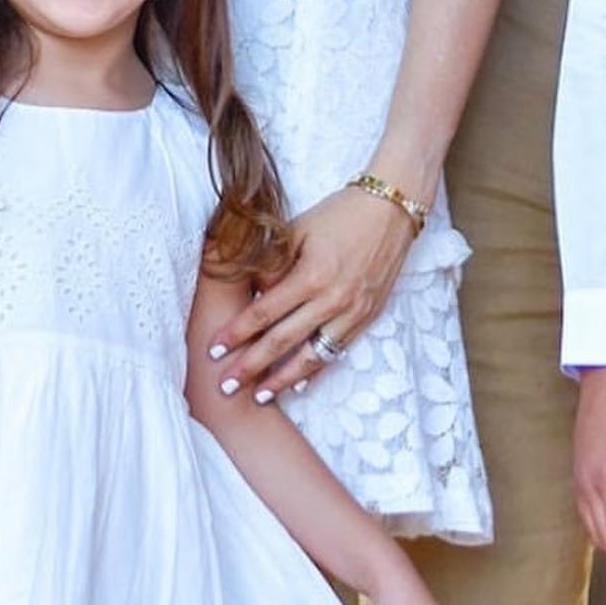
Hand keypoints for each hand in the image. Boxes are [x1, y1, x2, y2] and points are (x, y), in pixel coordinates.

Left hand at [209, 185, 416, 398]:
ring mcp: (352, 311)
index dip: (237, 333)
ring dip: (283, 378)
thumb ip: (273, 262)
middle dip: (251, 366)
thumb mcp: (299, 229)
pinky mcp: (367, 317)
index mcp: (310, 274)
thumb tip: (249, 292)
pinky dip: (316, 368)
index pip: (264, 312)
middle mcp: (331, 299)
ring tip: (260, 395)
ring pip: (311, 356)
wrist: (391, 209)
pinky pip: (337, 350)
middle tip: (226, 385)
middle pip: (282, 340)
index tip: (214, 349)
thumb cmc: (340, 214)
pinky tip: (300, 382)